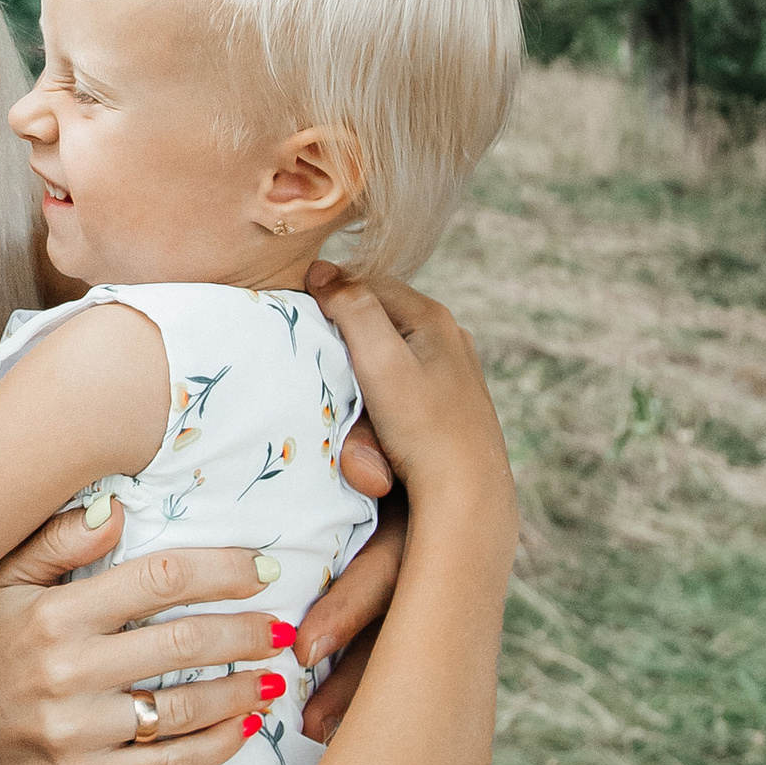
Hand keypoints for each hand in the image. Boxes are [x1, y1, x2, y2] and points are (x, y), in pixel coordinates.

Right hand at [0, 507, 303, 764]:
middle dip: (246, 632)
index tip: (264, 569)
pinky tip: (244, 727)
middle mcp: (69, 670)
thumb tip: (119, 505)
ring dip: (240, 690)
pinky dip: (217, 746)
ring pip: (184, 707)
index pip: (159, 580)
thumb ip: (58, 541)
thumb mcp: (3, 583)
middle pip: (184, 643)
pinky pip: (169, 764)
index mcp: (55, 614)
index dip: (222, 571)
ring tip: (272, 676)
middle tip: (284, 627)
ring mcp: (79, 730)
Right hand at [309, 267, 513, 533]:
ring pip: (392, 350)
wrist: (466, 494)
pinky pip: (403, 379)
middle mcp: (449, 336)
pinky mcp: (451, 402)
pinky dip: (380, 387)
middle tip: (317, 350)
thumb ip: (353, 310)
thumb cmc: (423, 429)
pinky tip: (373, 409)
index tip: (299, 311)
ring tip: (345, 385)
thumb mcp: (380, 362)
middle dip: (347, 331)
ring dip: (364, 363)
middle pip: (380, 317)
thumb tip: (322, 270)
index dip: (330, 292)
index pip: (368, 282)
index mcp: (433, 316)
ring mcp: (453, 370)